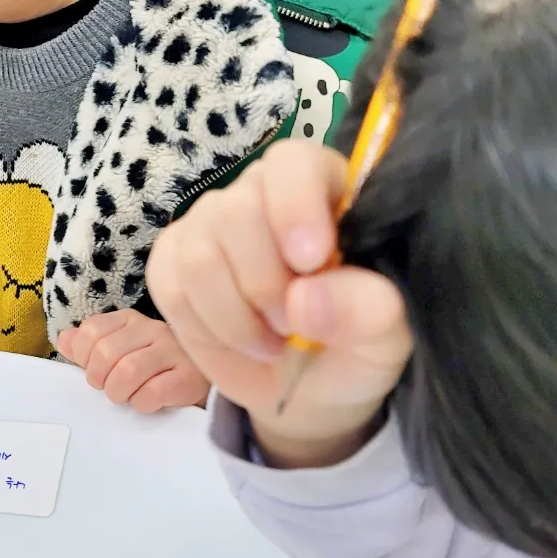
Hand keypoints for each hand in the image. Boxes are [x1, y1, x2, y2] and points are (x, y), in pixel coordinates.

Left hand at [57, 308, 209, 412]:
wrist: (201, 381)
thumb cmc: (152, 368)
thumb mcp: (118, 351)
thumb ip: (87, 346)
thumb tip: (64, 341)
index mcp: (130, 320)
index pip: (91, 331)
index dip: (84, 357)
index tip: (92, 371)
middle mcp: (154, 329)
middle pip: (106, 352)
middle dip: (99, 378)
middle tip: (108, 388)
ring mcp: (175, 351)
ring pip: (128, 371)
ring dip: (119, 392)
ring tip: (125, 396)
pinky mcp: (191, 377)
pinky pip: (153, 392)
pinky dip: (142, 403)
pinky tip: (147, 402)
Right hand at [146, 140, 412, 465]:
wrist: (306, 395)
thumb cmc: (354, 352)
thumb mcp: (387, 341)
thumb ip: (369, 312)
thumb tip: (304, 299)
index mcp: (325, 192)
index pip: (293, 162)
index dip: (293, 204)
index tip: (309, 261)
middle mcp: (261, 196)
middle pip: (236, 210)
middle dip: (263, 283)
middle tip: (294, 326)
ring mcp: (210, 226)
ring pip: (198, 252)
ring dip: (234, 314)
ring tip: (274, 340)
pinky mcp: (171, 261)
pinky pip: (169, 283)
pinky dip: (203, 325)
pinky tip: (238, 339)